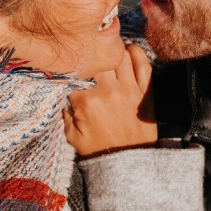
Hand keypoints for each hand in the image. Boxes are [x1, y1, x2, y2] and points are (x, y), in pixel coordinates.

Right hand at [65, 43, 157, 157]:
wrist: (129, 163)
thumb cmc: (99, 150)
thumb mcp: (73, 137)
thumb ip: (64, 115)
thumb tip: (64, 98)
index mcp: (87, 101)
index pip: (75, 76)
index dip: (72, 72)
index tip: (72, 72)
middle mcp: (108, 91)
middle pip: (98, 60)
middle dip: (92, 56)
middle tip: (90, 55)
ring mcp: (129, 90)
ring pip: (120, 57)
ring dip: (113, 49)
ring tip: (109, 48)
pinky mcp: (145, 92)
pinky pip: (144, 66)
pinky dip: (138, 53)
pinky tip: (130, 48)